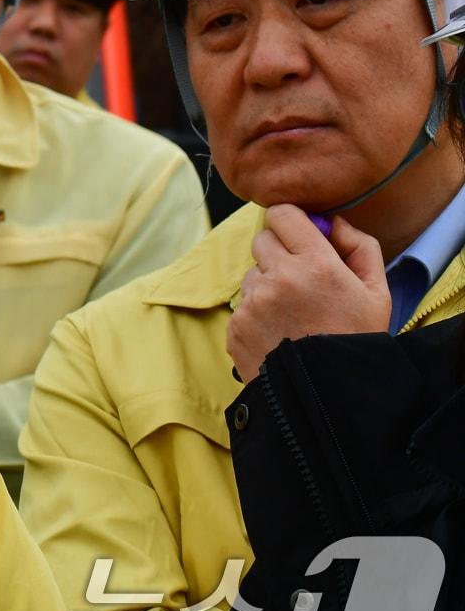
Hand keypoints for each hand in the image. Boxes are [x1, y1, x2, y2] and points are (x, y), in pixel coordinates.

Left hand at [227, 204, 390, 381]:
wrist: (330, 394)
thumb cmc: (357, 339)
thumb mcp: (376, 291)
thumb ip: (358, 246)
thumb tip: (331, 222)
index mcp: (315, 263)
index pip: (282, 215)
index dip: (290, 223)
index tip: (298, 234)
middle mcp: (278, 278)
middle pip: (262, 240)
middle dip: (278, 252)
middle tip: (299, 277)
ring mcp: (252, 303)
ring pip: (252, 275)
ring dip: (267, 285)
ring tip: (293, 314)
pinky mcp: (235, 326)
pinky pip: (242, 306)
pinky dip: (257, 314)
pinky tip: (280, 333)